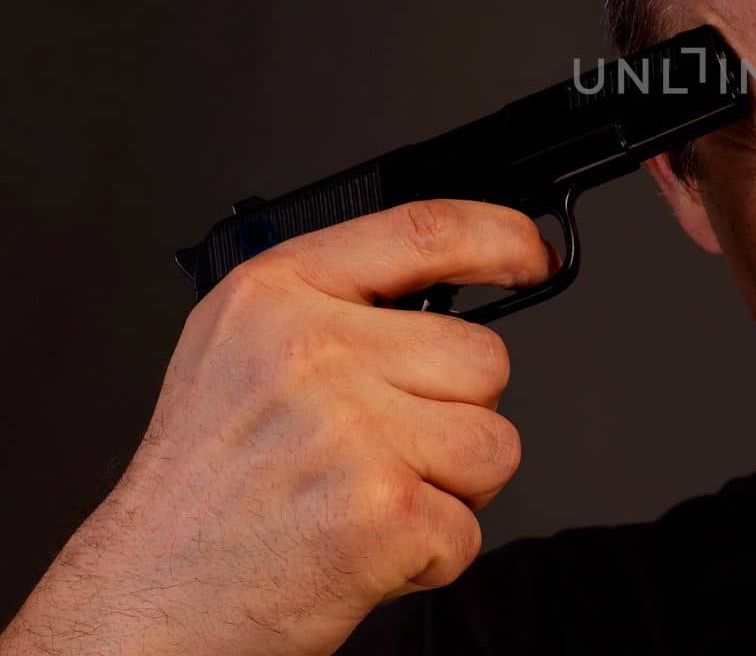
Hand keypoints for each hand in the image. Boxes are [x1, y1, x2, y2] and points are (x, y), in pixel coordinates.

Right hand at [0, 200, 553, 655]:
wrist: (145, 604)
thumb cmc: (202, 492)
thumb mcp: (241, 354)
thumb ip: (340, 305)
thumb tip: (455, 282)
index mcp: (276, 296)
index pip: (424, 231)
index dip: (499, 237)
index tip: (530, 253)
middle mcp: (310, 350)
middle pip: (483, 358)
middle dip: (454, 415)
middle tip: (374, 453)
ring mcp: (348, 429)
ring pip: (494, 442)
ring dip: (451, 488)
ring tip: (366, 499)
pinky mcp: (381, 511)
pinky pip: (471, 524)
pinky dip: (431, 554)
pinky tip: (362, 548)